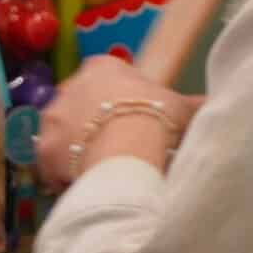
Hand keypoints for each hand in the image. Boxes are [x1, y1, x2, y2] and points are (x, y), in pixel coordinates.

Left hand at [33, 55, 200, 186]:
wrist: (127, 149)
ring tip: (101, 167)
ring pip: (62, 133)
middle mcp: (69, 86)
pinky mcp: (43, 149)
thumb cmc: (155, 118)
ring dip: (76, 147)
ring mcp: (52, 117)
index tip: (131, 117)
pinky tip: (85, 184)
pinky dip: (63, 174)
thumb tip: (209, 103)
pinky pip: (52, 163)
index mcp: (101, 68)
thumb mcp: (179, 107)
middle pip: (79, 104)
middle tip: (117, 145)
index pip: (103, 76)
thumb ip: (190, 104)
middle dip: (92, 122)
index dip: (117, 98)